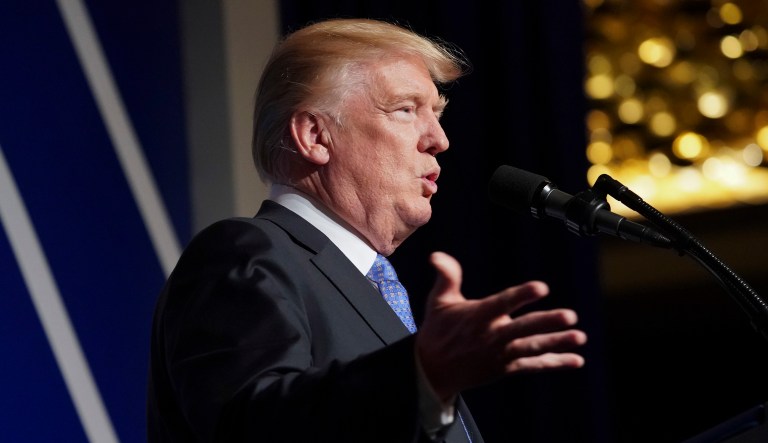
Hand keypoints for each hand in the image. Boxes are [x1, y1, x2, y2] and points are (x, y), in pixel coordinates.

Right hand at [415, 251, 586, 401]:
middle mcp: (491, 337)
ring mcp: (500, 355)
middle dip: (547, 323)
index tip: (541, 287)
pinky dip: (554, 363)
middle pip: (523, 329)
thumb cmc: (438, 330)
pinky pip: (533, 366)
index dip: (521, 296)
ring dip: (557, 343)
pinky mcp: (506, 368)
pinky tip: (576, 360)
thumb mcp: (438, 301)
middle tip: (570, 316)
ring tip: (580, 337)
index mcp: (477, 317)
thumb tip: (437, 256)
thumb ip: (447, 276)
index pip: (502, 303)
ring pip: (532, 348)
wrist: (433, 371)